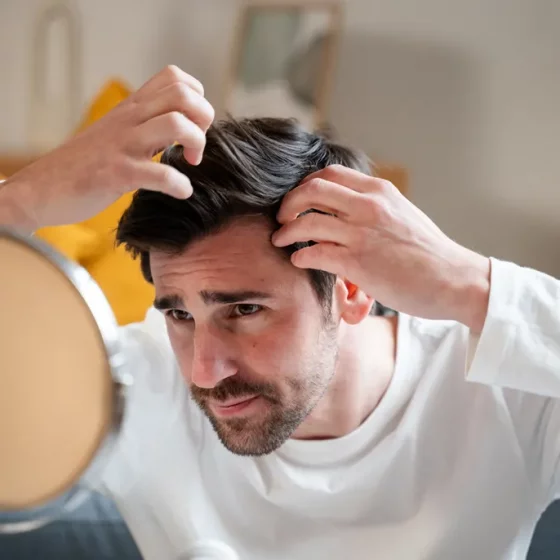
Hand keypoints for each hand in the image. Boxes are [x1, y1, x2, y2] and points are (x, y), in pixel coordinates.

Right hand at [0, 65, 214, 229]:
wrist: (42, 188)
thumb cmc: (86, 164)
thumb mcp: (117, 133)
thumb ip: (147, 125)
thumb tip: (184, 128)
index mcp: (131, 108)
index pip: (175, 78)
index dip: (196, 98)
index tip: (194, 125)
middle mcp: (129, 119)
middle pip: (182, 94)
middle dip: (203, 119)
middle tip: (195, 146)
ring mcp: (122, 145)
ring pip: (176, 124)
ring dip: (196, 144)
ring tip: (190, 163)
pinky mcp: (117, 173)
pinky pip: (160, 174)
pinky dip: (179, 185)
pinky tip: (181, 192)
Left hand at [271, 165, 490, 331]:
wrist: (455, 280)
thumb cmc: (429, 252)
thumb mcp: (403, 213)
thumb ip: (374, 206)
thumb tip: (345, 207)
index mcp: (380, 191)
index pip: (329, 174)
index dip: (304, 185)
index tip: (297, 200)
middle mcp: (369, 206)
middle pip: (311, 190)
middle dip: (288, 204)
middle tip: (281, 218)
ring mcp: (362, 234)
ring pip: (306, 222)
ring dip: (286, 231)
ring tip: (281, 240)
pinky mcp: (358, 263)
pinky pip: (314, 253)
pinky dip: (300, 256)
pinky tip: (300, 260)